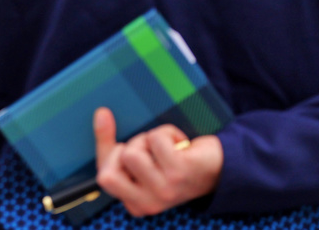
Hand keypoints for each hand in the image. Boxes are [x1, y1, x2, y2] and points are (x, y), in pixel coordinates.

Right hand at [93, 107, 222, 215]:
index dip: (105, 148)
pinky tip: (180, 144)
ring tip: (165, 148)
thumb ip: (116, 146)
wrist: (218, 169)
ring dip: (148, 139)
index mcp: (136, 204)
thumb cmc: (175, 164)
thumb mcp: (143, 163)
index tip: (108, 122)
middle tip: (147, 149)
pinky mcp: (177, 172)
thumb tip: (100, 113)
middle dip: (124, 150)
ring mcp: (163, 190)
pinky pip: (155, 139)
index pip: (103, 177)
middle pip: (109, 171)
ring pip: (132, 152)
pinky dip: (167, 132)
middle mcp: (148, 203)